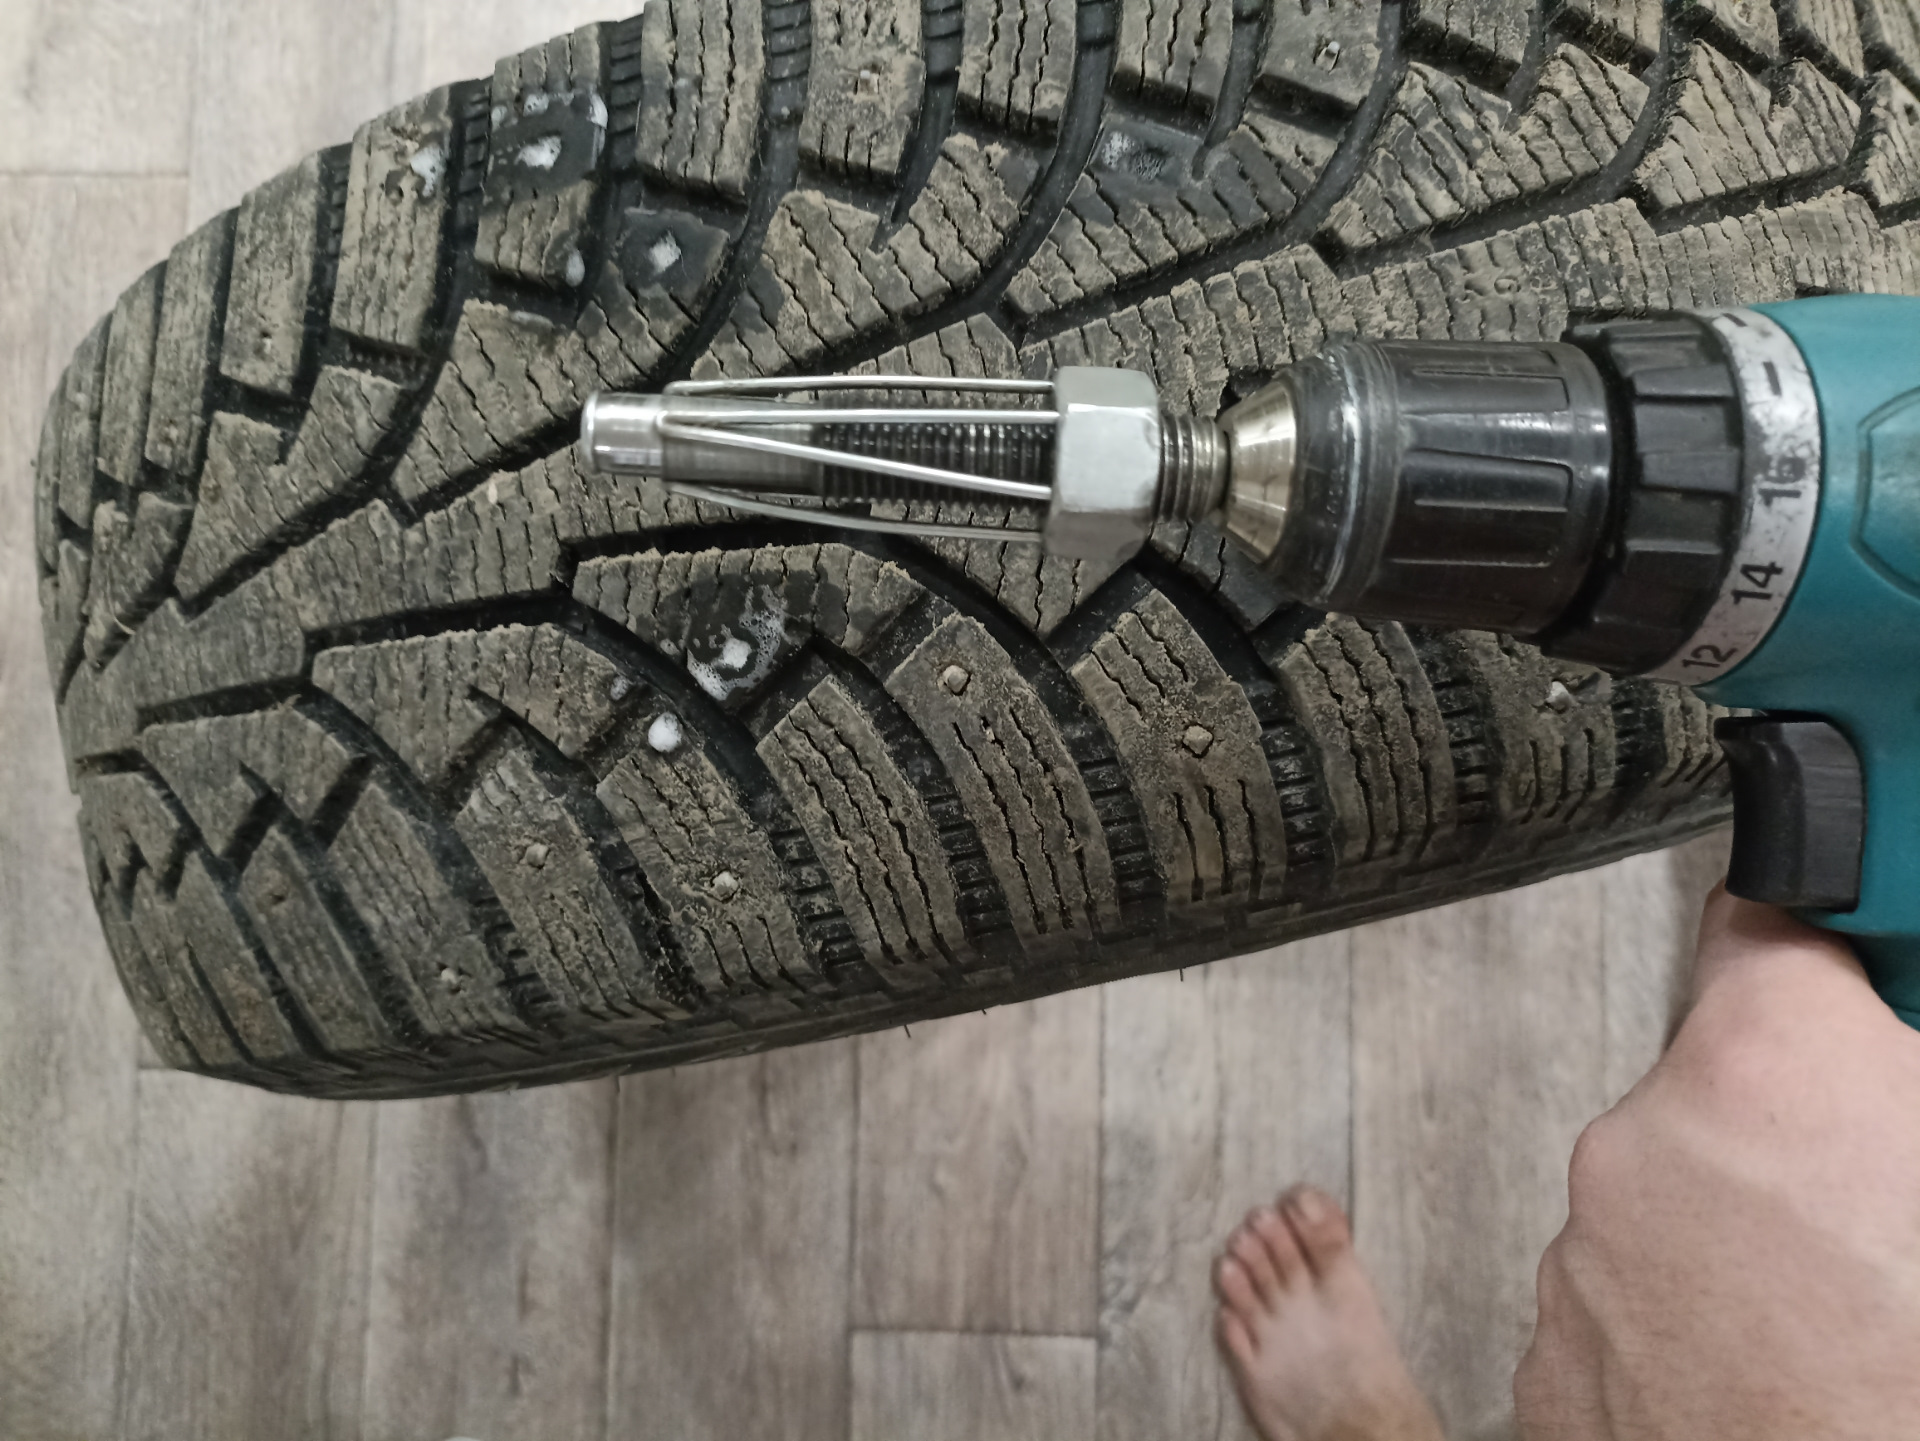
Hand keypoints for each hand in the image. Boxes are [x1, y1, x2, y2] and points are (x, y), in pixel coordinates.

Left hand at [1516, 885, 1919, 1438]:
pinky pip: (1625, 1305)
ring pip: (1666, 1208)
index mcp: (1771, 1073)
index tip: (1825, 942)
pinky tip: (1765, 1392)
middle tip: (1872, 1228)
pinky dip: (1683, 1334)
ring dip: (1734, 1251)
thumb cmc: (1908, 1371)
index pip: (1767, 928)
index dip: (1810, 946)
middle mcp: (1645, 1141)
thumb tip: (1887, 1076)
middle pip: (1719, 1094)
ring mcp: (1582, 1256)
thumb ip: (1902, 1095)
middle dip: (1789, 1141)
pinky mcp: (1548, 1357)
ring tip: (1830, 1343)